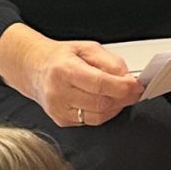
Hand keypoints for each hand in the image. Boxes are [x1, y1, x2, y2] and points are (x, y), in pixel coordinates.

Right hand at [0, 24, 140, 127]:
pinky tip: (105, 102)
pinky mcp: (61, 120)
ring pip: (98, 116)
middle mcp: (59, 91)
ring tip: (120, 95)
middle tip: (132, 91)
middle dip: (122, 98)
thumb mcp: (87, 48)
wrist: (34, 68)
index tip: (136, 86)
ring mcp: (59, 109)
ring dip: (115, 107)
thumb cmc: (60, 57)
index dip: (122, 87)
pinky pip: (90, 121)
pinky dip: (103, 113)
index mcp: (64, 69)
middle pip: (100, 102)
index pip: (99, 83)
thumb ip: (109, 62)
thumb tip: (127, 78)